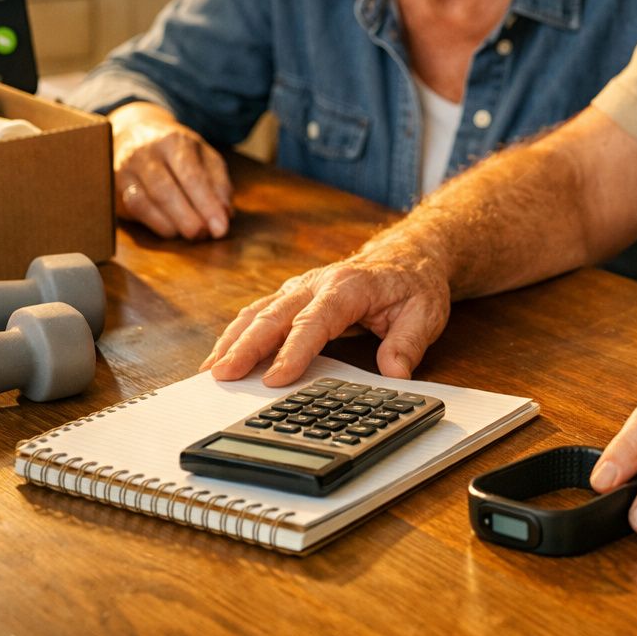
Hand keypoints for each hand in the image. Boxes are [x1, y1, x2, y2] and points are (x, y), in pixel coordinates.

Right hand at [111, 101, 232, 239]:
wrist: (135, 134)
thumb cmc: (178, 153)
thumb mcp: (205, 158)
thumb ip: (218, 184)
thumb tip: (226, 214)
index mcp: (175, 141)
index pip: (192, 176)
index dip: (207, 204)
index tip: (221, 228)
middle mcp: (147, 153)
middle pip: (166, 190)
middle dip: (189, 218)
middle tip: (205, 235)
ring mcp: (127, 169)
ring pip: (145, 201)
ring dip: (172, 224)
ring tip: (193, 234)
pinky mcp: (116, 185)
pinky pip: (134, 209)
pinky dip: (156, 224)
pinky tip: (172, 231)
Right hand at [199, 242, 451, 385]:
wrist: (408, 256)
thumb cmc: (414, 285)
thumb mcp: (425, 314)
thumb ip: (407, 344)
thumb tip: (394, 374)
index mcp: (347, 287)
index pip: (314, 321)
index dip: (294, 351)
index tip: (277, 379)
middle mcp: (316, 282)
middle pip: (274, 315)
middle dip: (246, 346)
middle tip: (223, 376)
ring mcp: (301, 287)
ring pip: (258, 311)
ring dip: (233, 340)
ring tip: (211, 371)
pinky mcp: (293, 295)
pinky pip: (259, 313)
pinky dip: (238, 334)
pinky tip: (222, 356)